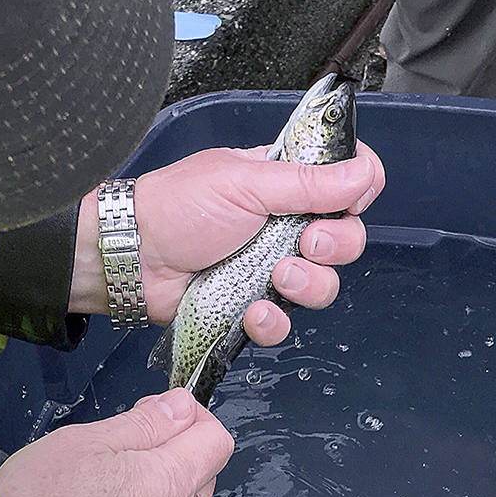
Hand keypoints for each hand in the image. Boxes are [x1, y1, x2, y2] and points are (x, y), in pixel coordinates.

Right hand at [0, 388, 232, 496]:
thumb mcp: (84, 442)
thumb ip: (144, 423)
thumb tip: (182, 406)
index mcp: (168, 485)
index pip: (216, 441)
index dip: (190, 417)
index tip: (155, 412)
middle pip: (202, 477)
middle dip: (174, 452)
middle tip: (122, 445)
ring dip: (158, 492)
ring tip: (103, 486)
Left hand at [71, 141, 384, 344]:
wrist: (131, 257)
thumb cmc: (177, 206)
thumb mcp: (245, 182)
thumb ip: (308, 182)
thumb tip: (364, 172)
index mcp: (285, 184)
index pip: (347, 181)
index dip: (359, 190)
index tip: (351, 200)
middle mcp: (284, 226)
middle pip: (347, 239)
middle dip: (337, 245)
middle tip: (307, 242)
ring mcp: (269, 269)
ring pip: (324, 285)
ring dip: (310, 284)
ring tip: (276, 278)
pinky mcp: (250, 307)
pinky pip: (284, 324)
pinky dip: (274, 321)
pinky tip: (254, 311)